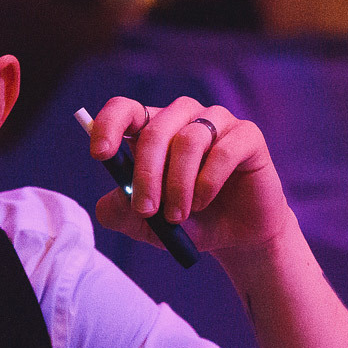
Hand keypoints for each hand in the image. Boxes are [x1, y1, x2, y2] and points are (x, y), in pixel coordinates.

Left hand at [86, 96, 295, 255]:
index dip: (108, 125)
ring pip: (188, 140)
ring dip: (178, 185)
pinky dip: (208, 182)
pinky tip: (203, 201)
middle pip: (154, 131)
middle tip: (146, 210)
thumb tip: (111, 199)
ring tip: (177, 216)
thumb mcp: (143, 225)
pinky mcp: (247, 135)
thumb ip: (120, 212)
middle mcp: (182, 118)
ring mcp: (216, 122)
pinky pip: (223, 151)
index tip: (100, 154)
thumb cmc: (185, 221)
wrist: (233, 236)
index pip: (125, 110)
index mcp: (151, 130)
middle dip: (145, 175)